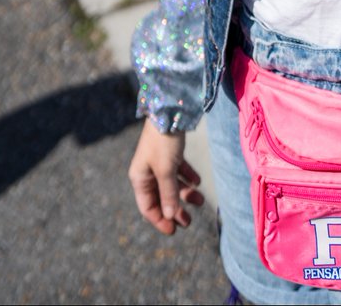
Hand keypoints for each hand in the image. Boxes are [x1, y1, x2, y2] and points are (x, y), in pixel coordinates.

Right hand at [128, 119, 203, 234]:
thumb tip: (169, 215)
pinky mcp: (169, 152)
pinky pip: (178, 170)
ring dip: (185, 194)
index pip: (147, 207)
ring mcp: (158, 162)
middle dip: (174, 210)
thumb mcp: (166, 170)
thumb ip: (168, 193)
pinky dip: (187, 177)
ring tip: (201, 201)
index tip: (174, 231)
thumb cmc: (163, 142)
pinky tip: (198, 182)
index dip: (160, 220)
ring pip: (172, 184)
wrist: (169, 110)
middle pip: (160, 198)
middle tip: (189, 222)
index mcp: (140, 178)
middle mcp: (147, 172)